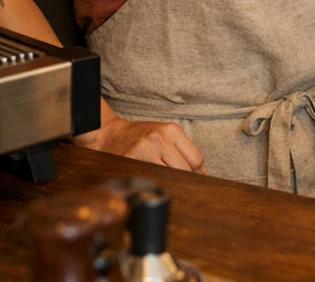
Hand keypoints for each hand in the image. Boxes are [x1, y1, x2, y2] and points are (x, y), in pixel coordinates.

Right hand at [74, 117, 207, 173]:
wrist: (110, 135)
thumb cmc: (141, 137)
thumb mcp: (165, 135)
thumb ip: (185, 151)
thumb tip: (203, 173)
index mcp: (171, 130)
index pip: (196, 159)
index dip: (195, 171)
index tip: (190, 175)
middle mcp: (158, 138)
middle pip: (184, 170)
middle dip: (182, 178)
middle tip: (175, 179)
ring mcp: (143, 149)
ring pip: (168, 177)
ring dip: (167, 182)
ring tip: (161, 178)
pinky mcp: (129, 161)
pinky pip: (150, 179)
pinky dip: (153, 183)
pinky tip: (149, 180)